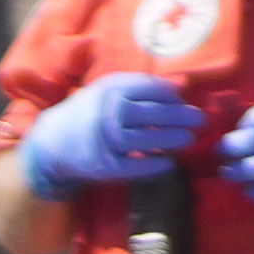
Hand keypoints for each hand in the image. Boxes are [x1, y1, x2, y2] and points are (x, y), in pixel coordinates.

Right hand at [21, 71, 207, 196]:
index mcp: (109, 90)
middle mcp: (105, 113)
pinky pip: (131, 167)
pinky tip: (170, 163)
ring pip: (141, 140)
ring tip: (189, 138)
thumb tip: (182, 86)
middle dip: (178, 117)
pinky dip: (152, 166)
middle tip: (200, 120)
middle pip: (149, 114)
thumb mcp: (110, 90)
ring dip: (169, 140)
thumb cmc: (92, 111)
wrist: (53, 141)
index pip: (148, 90)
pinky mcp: (101, 165)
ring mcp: (103, 140)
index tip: (186, 102)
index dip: (171, 96)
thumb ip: (143, 87)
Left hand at [222, 43, 253, 208]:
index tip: (250, 131)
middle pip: (236, 146)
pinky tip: (253, 189)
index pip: (248, 120)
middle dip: (232, 149)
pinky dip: (252, 193)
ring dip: (234, 173)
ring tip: (232, 173)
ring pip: (242, 172)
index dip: (247, 126)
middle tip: (231, 153)